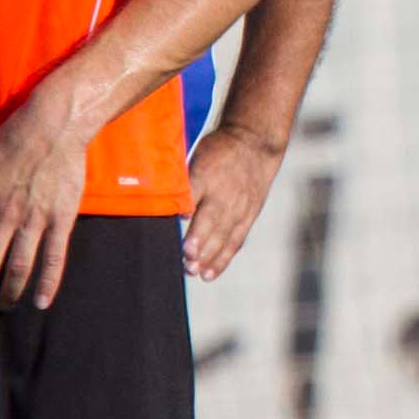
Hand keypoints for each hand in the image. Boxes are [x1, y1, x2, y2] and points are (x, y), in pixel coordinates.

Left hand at [0, 87, 93, 312]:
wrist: (54, 126)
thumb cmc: (13, 141)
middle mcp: (3, 216)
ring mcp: (34, 220)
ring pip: (17, 267)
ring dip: (7, 293)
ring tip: (3, 308)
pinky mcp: (61, 219)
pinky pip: (54, 258)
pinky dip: (48, 283)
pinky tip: (41, 302)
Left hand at [181, 123, 284, 280]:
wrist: (255, 144)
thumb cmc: (218, 152)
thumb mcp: (197, 156)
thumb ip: (182, 182)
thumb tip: (162, 204)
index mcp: (207, 175)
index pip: (195, 195)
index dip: (188, 213)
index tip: (181, 231)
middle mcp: (225, 193)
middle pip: (212, 220)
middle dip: (200, 242)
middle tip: (188, 261)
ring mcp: (239, 207)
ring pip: (224, 235)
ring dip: (210, 256)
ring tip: (195, 272)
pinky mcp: (248, 216)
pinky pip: (235, 241)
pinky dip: (223, 259)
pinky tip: (209, 274)